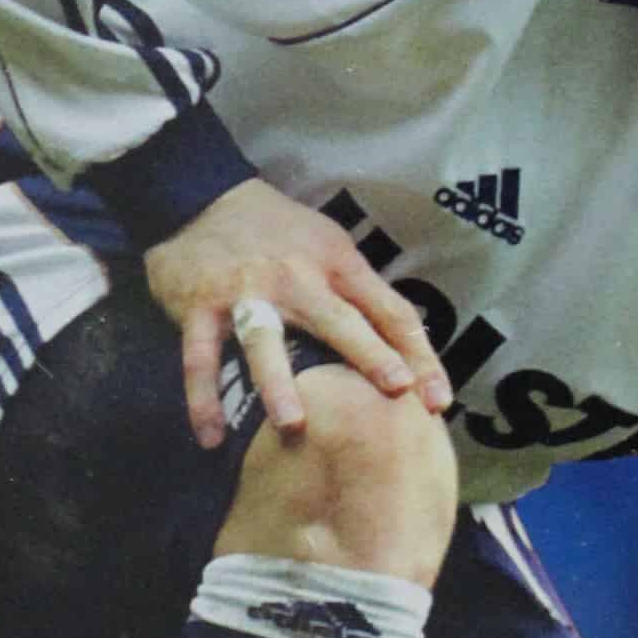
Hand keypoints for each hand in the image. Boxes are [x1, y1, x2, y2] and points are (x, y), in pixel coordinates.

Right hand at [143, 179, 453, 447]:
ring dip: (277, 382)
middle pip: (338, 320)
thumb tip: (410, 346)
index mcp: (336, 264)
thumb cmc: (280, 234)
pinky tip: (213, 437)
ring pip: (263, 340)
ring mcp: (245, 293)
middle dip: (369, 354)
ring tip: (292, 424)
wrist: (201, 199)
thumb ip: (363, 292)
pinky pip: (200, 358)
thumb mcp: (331, 246)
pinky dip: (203, 398)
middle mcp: (295, 278)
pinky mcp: (199, 307)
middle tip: (398, 391)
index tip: (439, 400)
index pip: (388, 310)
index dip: (418, 354)